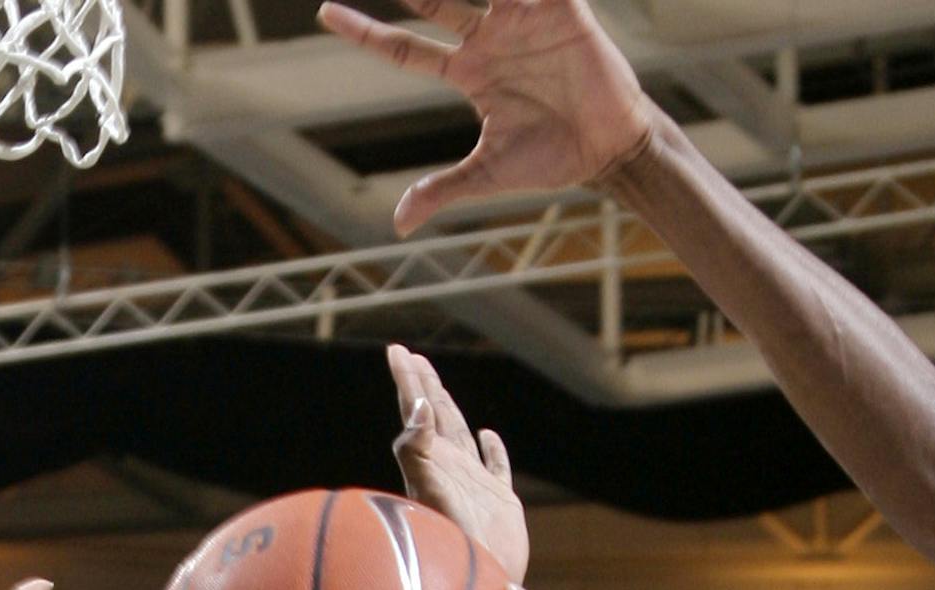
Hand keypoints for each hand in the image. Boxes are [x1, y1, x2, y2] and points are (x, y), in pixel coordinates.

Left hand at [317, 0, 655, 235]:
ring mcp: (523, 21)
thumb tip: (398, 223)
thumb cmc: (552, 159)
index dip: (366, 32)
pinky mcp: (562, 10)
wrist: (610, 149)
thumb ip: (444, 188)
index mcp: (468, 72)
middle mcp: (488, 39)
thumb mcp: (490, 174)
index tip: (324, 13)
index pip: (405, 48)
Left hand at [387, 344, 528, 582]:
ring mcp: (474, 484)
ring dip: (450, 410)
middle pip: (434, 418)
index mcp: (431, 462)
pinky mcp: (500, 502)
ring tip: (438, 387)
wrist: (481, 584)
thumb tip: (416, 409)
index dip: (407, 381)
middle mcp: (449, 468)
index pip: (415, 412)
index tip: (396, 352)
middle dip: (422, 387)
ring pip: (460, 436)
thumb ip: (416, 450)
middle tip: (411, 357)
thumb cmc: (451, 543)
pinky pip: (496, 467)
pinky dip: (493, 450)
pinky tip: (487, 436)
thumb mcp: (429, 490)